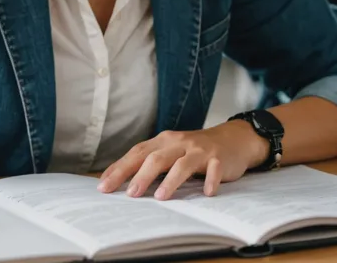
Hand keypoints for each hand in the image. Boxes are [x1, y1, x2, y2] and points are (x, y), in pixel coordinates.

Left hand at [97, 122, 268, 200]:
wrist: (232, 139)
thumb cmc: (195, 150)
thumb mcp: (172, 152)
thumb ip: (152, 162)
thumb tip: (123, 182)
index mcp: (163, 141)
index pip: (136, 153)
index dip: (119, 168)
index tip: (103, 185)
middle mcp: (178, 142)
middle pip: (155, 157)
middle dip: (140, 175)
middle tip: (129, 195)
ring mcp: (199, 150)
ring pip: (181, 164)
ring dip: (170, 181)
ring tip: (160, 197)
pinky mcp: (218, 159)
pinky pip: (213, 170)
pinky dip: (209, 181)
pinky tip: (206, 193)